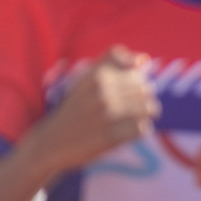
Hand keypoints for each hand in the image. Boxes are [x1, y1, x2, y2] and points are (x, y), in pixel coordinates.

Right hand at [30, 46, 159, 174]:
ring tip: (130, 119)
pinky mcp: (111, 135)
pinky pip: (142, 128)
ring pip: (149, 107)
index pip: (135, 69)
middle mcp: (101, 90)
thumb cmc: (75, 109)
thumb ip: (113, 63)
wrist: (51, 142)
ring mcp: (106, 113)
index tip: (124, 90)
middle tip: (126, 109)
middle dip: (141, 99)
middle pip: (146, 89)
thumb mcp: (86, 80)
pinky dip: (138, 131)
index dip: (135, 81)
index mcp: (95, 74)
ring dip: (144, 115)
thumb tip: (144, 59)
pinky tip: (125, 132)